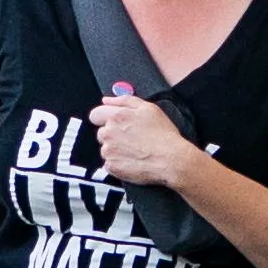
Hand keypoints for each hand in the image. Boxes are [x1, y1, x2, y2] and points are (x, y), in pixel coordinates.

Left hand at [80, 84, 197, 189]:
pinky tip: (133, 161)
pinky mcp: (111, 166)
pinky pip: (109, 163)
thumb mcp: (148, 108)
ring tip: (135, 151)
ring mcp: (108, 151)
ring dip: (116, 150)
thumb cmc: (163, 134)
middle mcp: (109, 133)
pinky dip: (118, 163)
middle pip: (101, 133)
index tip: (116, 125)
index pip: (95, 115)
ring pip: (106, 149)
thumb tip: (106, 100)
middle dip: (113, 135)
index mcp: (116, 116)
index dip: (104, 119)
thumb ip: (124, 100)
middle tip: (132, 139)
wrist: (171, 160)